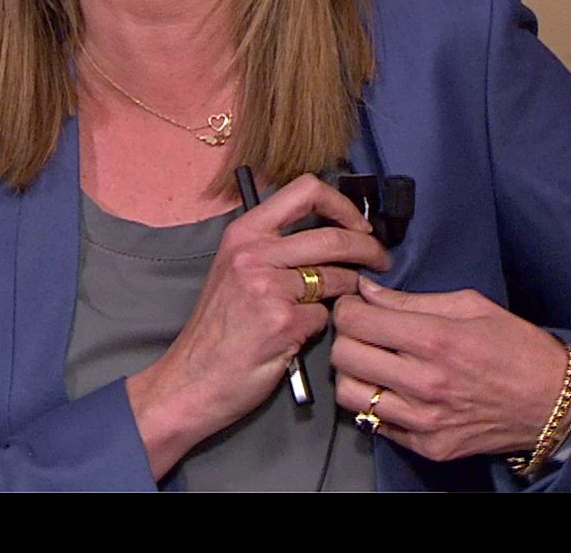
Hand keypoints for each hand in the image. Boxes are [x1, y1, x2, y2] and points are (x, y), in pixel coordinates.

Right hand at [127, 173, 391, 477]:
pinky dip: (326, 324)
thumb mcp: (235, 271)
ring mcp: (268, 287)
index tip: (358, 225)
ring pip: (338, 276)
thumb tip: (333, 235)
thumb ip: (274, 249)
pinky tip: (309, 332)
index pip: (306, 190)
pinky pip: (327, 315)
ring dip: (353, 289)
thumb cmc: (217, 329)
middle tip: (380, 261)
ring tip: (350, 299)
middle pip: (334, 236)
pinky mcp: (283, 322)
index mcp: (244, 233)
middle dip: (369, 248)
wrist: (191, 380)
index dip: (343, 204)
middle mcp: (254, 253)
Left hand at [330, 278, 570, 464]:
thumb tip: (368, 291)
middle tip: (362, 332)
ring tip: (372, 363)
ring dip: (354, 374)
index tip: (355, 305)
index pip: (356, 320)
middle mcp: (425, 382)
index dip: (348, 307)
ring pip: (350, 395)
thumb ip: (413, 300)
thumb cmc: (517, 347)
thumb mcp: (471, 306)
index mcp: (435, 339)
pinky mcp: (429, 446)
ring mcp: (425, 419)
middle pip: (344, 356)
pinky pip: (376, 424)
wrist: (554, 402)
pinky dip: (375, 405)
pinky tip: (394, 390)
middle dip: (346, 337)